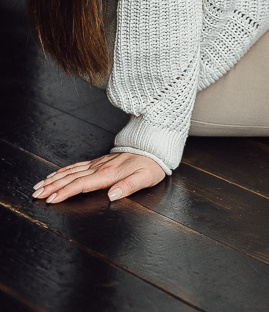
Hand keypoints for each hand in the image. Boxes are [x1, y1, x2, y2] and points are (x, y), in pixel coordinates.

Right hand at [32, 152, 165, 204]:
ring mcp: (99, 163)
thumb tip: (112, 195)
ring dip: (54, 178)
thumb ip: (128, 186)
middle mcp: (100, 167)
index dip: (65, 192)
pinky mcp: (100, 161)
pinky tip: (56, 174)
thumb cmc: (151, 164)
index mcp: (109, 174)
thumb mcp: (145, 178)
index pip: (82, 184)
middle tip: (35, 194)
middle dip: (52, 186)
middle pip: (71, 177)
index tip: (51, 200)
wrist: (154, 146)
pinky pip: (77, 165)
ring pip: (71, 171)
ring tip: (39, 185)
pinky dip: (64, 170)